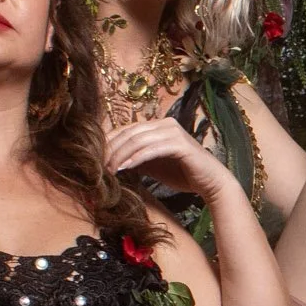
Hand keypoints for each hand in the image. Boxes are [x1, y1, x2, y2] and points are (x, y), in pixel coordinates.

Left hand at [105, 116, 232, 202]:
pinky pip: (152, 149)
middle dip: (111, 150)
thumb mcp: (152, 164)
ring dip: (120, 155)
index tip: (96, 160)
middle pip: (130, 133)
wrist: (210, 182)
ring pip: (138, 140)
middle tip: (99, 166)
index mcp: (158, 125)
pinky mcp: (180, 145)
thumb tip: (111, 160)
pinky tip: (125, 168)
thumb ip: (135, 158)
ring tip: (109, 170)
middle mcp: (166, 123)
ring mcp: (173, 132)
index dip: (109, 143)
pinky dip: (136, 158)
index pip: (127, 129)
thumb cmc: (182, 173)